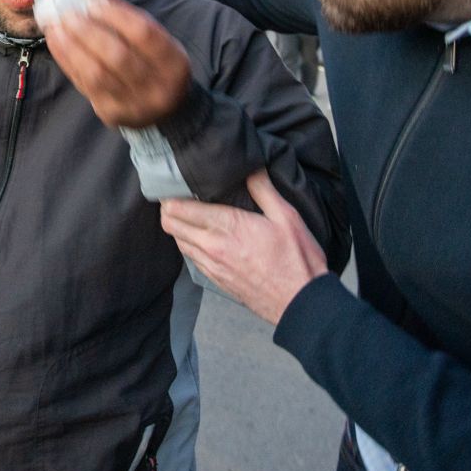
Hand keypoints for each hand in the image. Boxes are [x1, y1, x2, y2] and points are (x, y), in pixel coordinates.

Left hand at [44, 0, 191, 127]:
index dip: (115, 14)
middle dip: (88, 31)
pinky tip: (58, 43)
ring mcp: (134, 105)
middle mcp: (158, 87)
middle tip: (67, 13)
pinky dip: (67, 61)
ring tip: (56, 26)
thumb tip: (88, 0)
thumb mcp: (158, 44)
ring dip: (71, 47)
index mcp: (174, 63)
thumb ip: (130, 24)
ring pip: (96, 74)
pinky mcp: (112, 114)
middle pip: (117, 55)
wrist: (166, 111)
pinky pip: (84, 85)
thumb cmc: (155, 65)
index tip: (91, 1)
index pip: (143, 33)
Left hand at [160, 168, 328, 325]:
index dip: (171, 194)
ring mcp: (212, 265)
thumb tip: (252, 167)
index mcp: (227, 226)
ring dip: (178, 227)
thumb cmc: (297, 259)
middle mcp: (212, 246)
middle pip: (170, 224)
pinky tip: (204, 237)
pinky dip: (190, 244)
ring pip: (178, 242)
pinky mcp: (216, 279)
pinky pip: (191, 258)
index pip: (179, 208)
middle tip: (179, 196)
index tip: (177, 183)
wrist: (301, 303)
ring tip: (191, 214)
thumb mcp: (286, 217)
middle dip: (169, 208)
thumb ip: (264, 189)